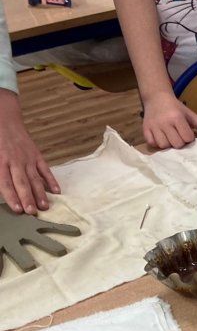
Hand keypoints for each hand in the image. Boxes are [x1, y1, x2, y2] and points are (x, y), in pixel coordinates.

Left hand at [0, 91, 60, 214]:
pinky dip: (51, 180)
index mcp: (0, 161)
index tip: (17, 209)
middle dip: (27, 198)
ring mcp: (28, 158)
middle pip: (22, 183)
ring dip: (40, 193)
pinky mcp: (37, 155)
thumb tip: (0, 186)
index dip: (11, 196)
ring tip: (45, 206)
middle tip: (32, 212)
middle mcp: (15, 161)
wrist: (4, 118)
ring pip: (35, 178)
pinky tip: (56, 191)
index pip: (6, 182)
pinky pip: (45, 169)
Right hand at [142, 92, 196, 150]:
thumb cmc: (176, 108)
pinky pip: (152, 144)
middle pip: (176, 144)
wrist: (156, 97)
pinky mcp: (145, 129)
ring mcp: (153, 126)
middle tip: (178, 136)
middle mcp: (164, 122)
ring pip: (164, 146)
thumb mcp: (190, 114)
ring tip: (169, 137)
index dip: (189, 137)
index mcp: (177, 117)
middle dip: (180, 142)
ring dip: (168, 144)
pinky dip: (157, 143)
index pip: (187, 137)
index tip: (186, 132)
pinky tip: (161, 137)